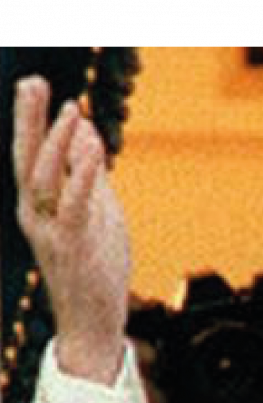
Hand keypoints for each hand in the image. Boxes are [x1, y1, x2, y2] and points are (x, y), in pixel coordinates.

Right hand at [13, 76, 131, 384]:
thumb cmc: (95, 263)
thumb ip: (89, 173)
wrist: (92, 320)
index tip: (35, 83)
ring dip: (57, 142)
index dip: (31, 120)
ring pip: (46, 179)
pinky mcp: (74, 247)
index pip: (30, 155)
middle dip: (30, 120)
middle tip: (32, 82)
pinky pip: (75, 206)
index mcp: (38, 205)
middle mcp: (36, 215)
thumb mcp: (95, 210)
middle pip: (27, 159)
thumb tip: (86, 130)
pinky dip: (83, 176)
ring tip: (71, 109)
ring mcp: (51, 231)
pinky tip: (93, 149)